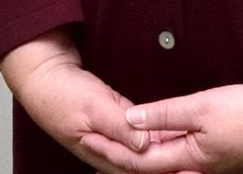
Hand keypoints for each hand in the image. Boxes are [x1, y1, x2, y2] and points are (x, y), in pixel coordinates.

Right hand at [0, 34, 181, 171]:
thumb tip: (144, 144)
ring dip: (168, 156)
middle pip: (146, 167)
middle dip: (170, 166)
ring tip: (194, 157)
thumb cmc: (62, 94)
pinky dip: (159, 141)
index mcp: (103, 155)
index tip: (189, 167)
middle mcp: (111, 154)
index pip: (140, 169)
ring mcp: (116, 141)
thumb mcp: (92, 107)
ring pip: (146, 155)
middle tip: (197, 167)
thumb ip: (119, 126)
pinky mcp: (120, 128)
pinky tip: (177, 138)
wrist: (45, 78)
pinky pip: (142, 140)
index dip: (165, 169)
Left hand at [98, 82, 242, 172]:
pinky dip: (162, 146)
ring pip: (167, 160)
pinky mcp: (221, 156)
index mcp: (190, 161)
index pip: (140, 162)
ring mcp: (211, 164)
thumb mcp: (203, 107)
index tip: (87, 141)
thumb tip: (130, 119)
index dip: (112, 152)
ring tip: (115, 143)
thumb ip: (165, 113)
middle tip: (92, 145)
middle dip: (121, 157)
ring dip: (140, 153)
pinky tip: (154, 137)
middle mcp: (198, 169)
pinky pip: (183, 154)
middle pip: (152, 166)